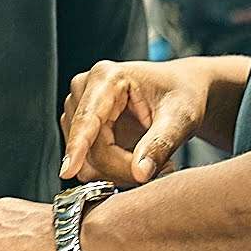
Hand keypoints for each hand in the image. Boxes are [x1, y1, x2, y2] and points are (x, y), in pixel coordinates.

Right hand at [62, 59, 210, 184]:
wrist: (180, 91)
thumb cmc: (182, 95)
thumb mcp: (181, 117)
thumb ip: (160, 144)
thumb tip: (139, 173)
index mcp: (107, 77)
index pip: (88, 118)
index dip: (78, 146)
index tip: (68, 171)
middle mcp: (85, 88)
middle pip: (89, 147)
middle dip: (122, 168)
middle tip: (163, 167)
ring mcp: (78, 109)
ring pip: (86, 160)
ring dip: (118, 172)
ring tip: (153, 160)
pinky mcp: (80, 127)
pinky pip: (87, 163)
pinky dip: (112, 171)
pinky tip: (138, 161)